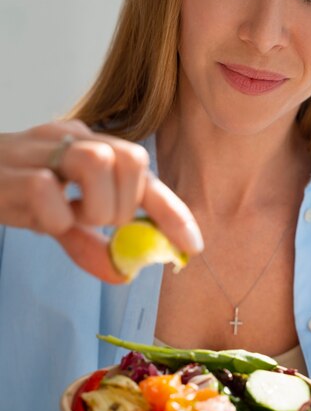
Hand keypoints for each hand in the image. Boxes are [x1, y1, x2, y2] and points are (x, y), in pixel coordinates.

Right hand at [0, 121, 202, 280]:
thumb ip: (90, 242)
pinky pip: (47, 191)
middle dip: (126, 205)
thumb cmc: (14, 192)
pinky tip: (43, 222)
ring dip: (97, 207)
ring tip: (72, 220)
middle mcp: (68, 137)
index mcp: (87, 143)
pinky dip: (56, 218)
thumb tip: (122, 274)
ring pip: (97, 161)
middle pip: (129, 157)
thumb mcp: (58, 218)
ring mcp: (38, 148)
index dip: (171, 210)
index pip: (142, 171)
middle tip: (98, 223)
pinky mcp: (10, 171)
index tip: (192, 246)